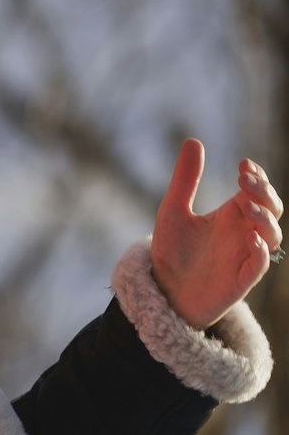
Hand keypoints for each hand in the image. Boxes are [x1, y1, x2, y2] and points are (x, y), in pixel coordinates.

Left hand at [149, 139, 282, 328]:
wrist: (162, 293)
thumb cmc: (172, 254)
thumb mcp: (173, 211)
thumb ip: (185, 180)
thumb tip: (194, 141)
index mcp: (231, 215)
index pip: (258, 192)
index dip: (258, 177)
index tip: (244, 164)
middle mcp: (243, 234)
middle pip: (272, 209)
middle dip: (264, 192)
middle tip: (244, 179)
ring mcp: (244, 257)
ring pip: (273, 235)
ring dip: (264, 218)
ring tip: (245, 205)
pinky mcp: (240, 280)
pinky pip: (261, 266)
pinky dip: (261, 252)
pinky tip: (250, 239)